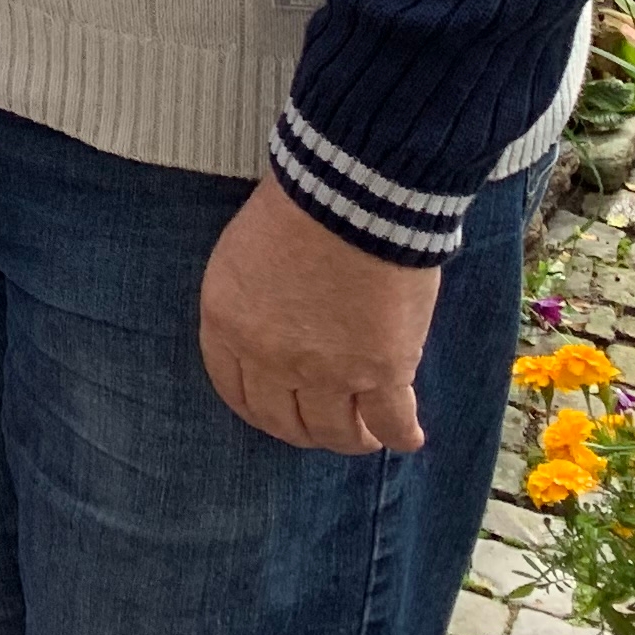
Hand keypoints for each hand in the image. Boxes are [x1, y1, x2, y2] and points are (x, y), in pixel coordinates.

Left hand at [198, 170, 442, 454]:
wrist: (351, 195)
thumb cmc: (296, 206)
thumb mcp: (243, 255)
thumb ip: (251, 303)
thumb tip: (274, 327)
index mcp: (227, 325)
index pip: (234, 390)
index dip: (258, 408)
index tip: (276, 411)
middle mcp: (271, 359)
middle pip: (284, 420)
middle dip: (303, 429)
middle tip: (322, 426)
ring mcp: (328, 373)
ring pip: (336, 432)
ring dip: (352, 438)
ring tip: (366, 433)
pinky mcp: (383, 373)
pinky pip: (391, 423)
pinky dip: (401, 436)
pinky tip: (407, 437)